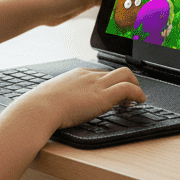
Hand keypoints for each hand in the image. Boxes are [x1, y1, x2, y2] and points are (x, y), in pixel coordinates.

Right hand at [15, 66, 145, 130]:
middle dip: (127, 81)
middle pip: (116, 71)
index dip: (111, 82)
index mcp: (77, 74)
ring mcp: (97, 85)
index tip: (113, 92)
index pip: (101, 72)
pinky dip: (138, 93)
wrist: (39, 109)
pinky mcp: (103, 97)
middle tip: (129, 96)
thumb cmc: (40, 107)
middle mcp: (89, 76)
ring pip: (126, 74)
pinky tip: (140, 102)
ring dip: (136, 86)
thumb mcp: (51, 97)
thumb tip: (54, 107)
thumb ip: (59, 98)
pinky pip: (128, 88)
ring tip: (137, 99)